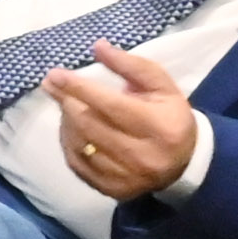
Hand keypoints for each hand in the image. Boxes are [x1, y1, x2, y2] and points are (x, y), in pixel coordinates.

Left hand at [44, 42, 202, 202]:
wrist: (185, 162)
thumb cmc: (170, 115)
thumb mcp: (161, 85)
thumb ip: (130, 65)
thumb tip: (97, 47)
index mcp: (159, 126)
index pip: (111, 105)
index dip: (80, 88)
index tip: (56, 74)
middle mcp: (143, 155)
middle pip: (90, 125)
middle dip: (66, 101)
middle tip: (52, 84)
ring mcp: (127, 177)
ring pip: (80, 145)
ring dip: (66, 121)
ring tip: (65, 104)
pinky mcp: (114, 191)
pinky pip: (78, 165)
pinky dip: (68, 144)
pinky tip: (70, 128)